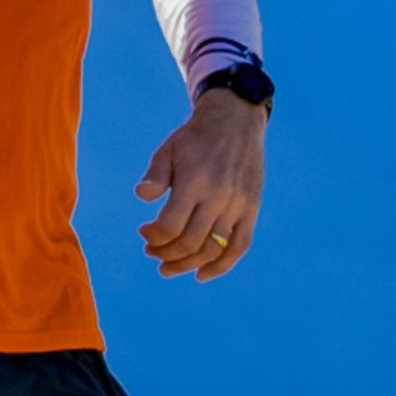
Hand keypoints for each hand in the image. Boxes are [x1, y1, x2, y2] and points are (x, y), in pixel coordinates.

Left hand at [138, 88, 266, 278]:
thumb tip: (143, 196)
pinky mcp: (252, 208)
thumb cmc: (195, 137)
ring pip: (212, 249)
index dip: (153, 237)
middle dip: (165, 254)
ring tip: (169, 266)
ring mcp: (238, 204)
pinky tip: (202, 274)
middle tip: (151, 253)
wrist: (236, 120)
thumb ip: (156, 175)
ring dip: (187, 264)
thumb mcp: (169, 149)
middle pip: (189, 243)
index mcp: (195, 181)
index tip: (144, 233)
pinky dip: (221, 265)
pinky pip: (239, 246)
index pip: (170, 227)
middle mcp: (219, 196)